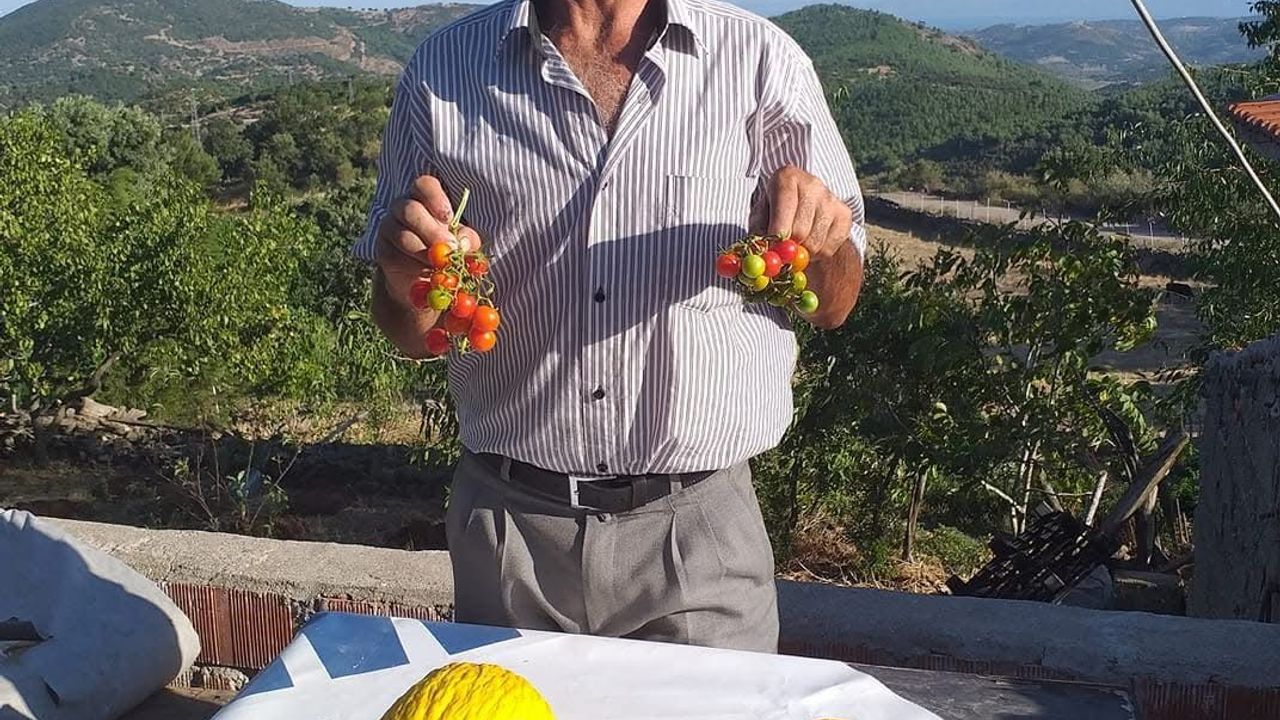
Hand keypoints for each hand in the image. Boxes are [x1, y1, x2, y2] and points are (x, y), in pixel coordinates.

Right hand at [376, 175, 481, 310]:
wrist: (424, 277)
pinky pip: (394, 256)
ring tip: (440, 266)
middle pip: (410, 210)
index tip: (448, 218)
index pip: (424, 186)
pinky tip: (426, 273)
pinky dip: (413, 267)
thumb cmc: (446, 249)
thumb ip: (467, 239)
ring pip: (403, 236)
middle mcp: (402, 207)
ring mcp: (389, 227)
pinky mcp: (382, 249)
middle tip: (449, 248)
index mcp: (424, 197)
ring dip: (424, 253)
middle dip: (432, 232)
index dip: (435, 198)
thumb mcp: (462, 242)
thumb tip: (464, 243)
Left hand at [750, 165, 853, 263]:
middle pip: (799, 230)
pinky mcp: (845, 215)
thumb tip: (762, 254)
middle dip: (788, 247)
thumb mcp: (759, 219)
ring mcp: (831, 198)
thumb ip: (758, 234)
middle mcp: (812, 184)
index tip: (773, 247)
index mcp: (786, 177)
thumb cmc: (774, 215)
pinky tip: (811, 243)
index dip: (777, 233)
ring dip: (802, 253)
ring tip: (797, 244)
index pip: (784, 208)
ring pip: (814, 243)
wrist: (803, 212)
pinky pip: (829, 248)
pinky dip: (817, 255)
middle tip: (782, 251)